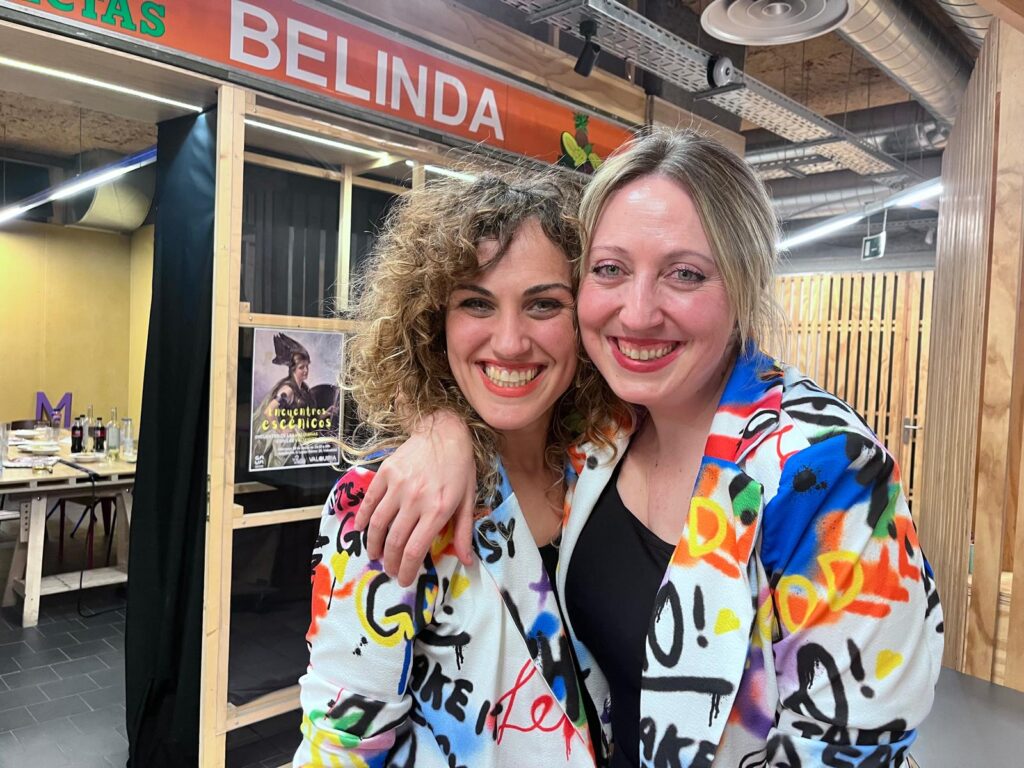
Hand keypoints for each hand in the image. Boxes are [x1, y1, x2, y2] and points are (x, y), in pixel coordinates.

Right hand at [354, 411, 476, 586]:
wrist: (445, 432)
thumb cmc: (460, 468)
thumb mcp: (468, 500)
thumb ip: (463, 532)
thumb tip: (466, 562)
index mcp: (438, 510)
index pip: (414, 549)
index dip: (406, 570)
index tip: (403, 580)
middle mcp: (416, 500)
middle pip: (394, 541)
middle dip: (390, 562)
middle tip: (389, 570)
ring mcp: (398, 485)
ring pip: (378, 524)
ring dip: (374, 545)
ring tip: (375, 555)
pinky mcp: (385, 473)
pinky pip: (369, 501)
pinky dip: (364, 519)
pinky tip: (364, 530)